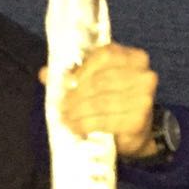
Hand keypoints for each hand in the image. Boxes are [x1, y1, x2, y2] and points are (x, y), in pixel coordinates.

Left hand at [41, 42, 157, 157]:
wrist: (136, 132)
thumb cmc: (113, 100)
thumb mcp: (94, 82)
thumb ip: (72, 75)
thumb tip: (44, 74)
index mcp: (134, 57)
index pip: (105, 56)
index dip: (82, 69)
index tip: (67, 83)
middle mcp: (144, 75)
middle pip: (101, 81)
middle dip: (76, 94)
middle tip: (61, 105)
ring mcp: (144, 98)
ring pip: (101, 102)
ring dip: (78, 111)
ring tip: (65, 117)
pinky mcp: (139, 120)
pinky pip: (106, 121)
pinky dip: (86, 124)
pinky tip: (76, 127)